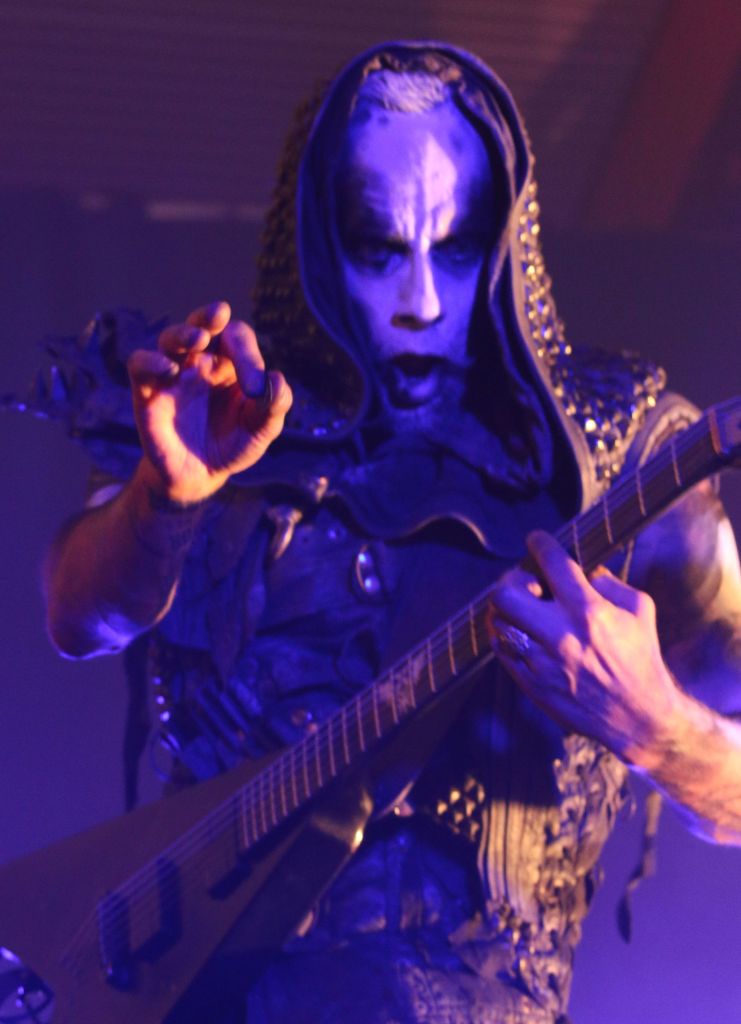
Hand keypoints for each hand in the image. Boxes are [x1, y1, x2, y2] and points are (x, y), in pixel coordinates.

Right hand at [127, 301, 291, 503]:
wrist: (200, 475)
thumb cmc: (233, 445)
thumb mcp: (260, 430)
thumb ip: (274, 407)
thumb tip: (276, 379)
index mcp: (231, 363)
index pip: (237, 339)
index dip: (248, 355)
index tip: (256, 390)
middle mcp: (201, 361)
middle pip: (201, 323)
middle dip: (209, 316)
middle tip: (220, 313)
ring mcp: (172, 374)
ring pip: (170, 338)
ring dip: (182, 333)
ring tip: (198, 338)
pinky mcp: (147, 392)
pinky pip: (140, 364)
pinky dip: (151, 361)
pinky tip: (169, 371)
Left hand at [488, 530, 684, 766]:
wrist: (637, 716)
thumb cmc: (641, 657)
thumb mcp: (640, 610)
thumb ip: (610, 582)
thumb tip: (583, 570)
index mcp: (590, 612)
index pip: (553, 563)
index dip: (539, 543)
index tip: (536, 540)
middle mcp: (561, 635)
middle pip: (505, 593)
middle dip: (511, 580)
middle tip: (525, 583)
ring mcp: (542, 662)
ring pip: (498, 622)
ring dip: (506, 610)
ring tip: (521, 609)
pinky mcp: (531, 684)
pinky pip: (502, 650)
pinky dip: (507, 636)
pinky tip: (521, 633)